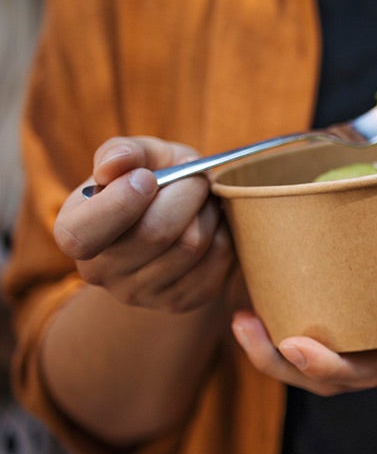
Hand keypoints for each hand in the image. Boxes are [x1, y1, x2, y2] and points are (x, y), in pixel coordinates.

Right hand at [53, 137, 233, 311]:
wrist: (181, 220)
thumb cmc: (153, 180)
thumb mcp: (137, 157)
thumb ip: (122, 152)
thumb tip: (114, 165)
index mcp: (74, 232)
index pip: (82, 235)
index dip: (120, 204)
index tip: (147, 177)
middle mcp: (100, 272)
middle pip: (154, 234)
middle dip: (186, 193)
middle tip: (195, 177)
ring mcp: (141, 293)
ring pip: (191, 245)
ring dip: (209, 211)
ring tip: (204, 200)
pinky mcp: (181, 301)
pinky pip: (217, 260)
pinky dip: (224, 232)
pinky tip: (214, 223)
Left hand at [231, 252, 376, 395]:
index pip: (362, 375)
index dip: (322, 367)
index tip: (294, 342)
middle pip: (322, 373)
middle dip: (276, 359)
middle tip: (240, 321)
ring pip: (317, 350)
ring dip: (273, 338)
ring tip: (241, 304)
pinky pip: (330, 319)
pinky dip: (297, 305)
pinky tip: (276, 276)